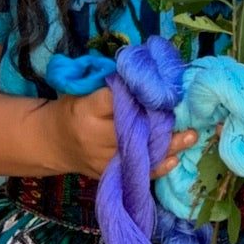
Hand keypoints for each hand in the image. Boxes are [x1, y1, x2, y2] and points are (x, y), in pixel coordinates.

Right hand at [47, 89, 197, 178]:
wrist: (51, 142)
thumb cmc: (72, 108)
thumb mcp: (84, 89)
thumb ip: (111, 83)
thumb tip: (146, 69)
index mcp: (86, 109)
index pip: (117, 99)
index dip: (140, 93)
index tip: (161, 86)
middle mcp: (95, 136)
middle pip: (134, 129)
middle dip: (162, 122)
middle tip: (187, 114)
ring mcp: (101, 158)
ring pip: (139, 153)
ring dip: (169, 145)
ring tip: (191, 135)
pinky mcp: (107, 174)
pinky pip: (136, 172)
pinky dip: (157, 166)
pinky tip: (174, 159)